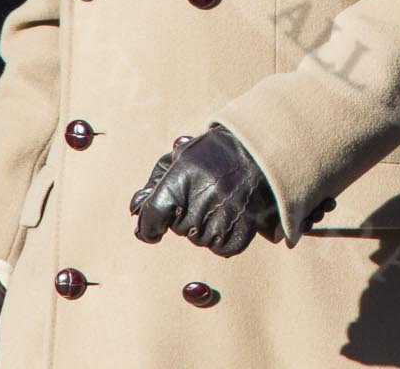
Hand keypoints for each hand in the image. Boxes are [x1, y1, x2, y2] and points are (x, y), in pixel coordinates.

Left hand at [130, 125, 279, 255]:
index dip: (148, 226)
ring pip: (199, 239)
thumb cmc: (218, 152)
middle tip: (205, 194)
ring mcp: (223, 218)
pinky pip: (221, 248)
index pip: (152, 216)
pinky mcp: (242, 231)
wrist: (264, 151)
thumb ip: (155, 183)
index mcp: (181, 180)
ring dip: (205, 226)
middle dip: (186, 215)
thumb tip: (135, 210)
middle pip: (178, 229)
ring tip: (221, 201)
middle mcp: (200, 201)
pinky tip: (231, 216)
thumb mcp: (182, 155)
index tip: (151, 230)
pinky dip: (224, 237)